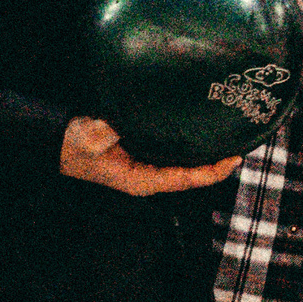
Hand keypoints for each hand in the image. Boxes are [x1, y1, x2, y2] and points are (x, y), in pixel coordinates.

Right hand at [60, 117, 241, 195]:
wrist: (59, 142)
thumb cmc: (75, 144)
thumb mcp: (90, 137)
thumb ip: (107, 131)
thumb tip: (121, 121)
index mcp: (142, 180)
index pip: (186, 180)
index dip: (212, 172)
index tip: (234, 158)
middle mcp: (150, 177)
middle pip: (193, 175)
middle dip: (217, 164)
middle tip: (243, 143)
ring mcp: (149, 167)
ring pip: (186, 165)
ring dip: (208, 155)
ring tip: (232, 137)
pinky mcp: (146, 155)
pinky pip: (176, 155)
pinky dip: (193, 146)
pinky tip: (206, 131)